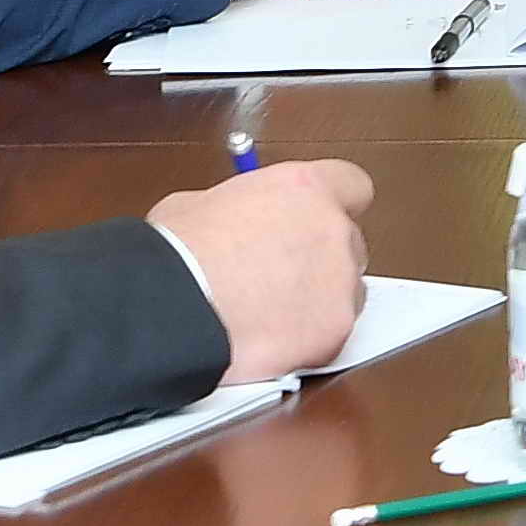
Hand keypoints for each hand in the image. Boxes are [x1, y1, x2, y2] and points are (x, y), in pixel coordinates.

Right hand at [148, 157, 375, 384]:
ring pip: (347, 291)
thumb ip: (239, 208)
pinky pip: (333, 333)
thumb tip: (233, 219)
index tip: (315, 221)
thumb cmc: (176, 256)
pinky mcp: (336, 330)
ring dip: (319, 301)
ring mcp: (340, 282)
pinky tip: (272, 340)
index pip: (352, 185)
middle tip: (281, 275)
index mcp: (305, 188)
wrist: (173, 311)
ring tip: (270, 314)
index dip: (332, 205)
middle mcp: (333, 230)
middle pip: (348, 242)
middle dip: (321, 259)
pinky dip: (309, 340)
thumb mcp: (197, 205)